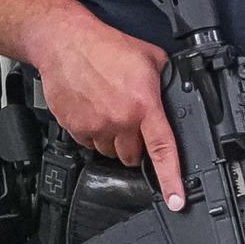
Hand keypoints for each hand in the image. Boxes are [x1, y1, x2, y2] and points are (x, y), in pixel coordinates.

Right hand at [25, 8, 185, 208]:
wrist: (66, 42)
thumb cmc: (105, 46)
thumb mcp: (150, 57)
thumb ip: (167, 80)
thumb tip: (178, 92)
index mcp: (144, 105)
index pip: (163, 150)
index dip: (171, 180)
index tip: (176, 200)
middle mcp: (120, 120)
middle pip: (134, 156)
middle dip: (136, 145)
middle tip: (131, 122)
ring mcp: (95, 126)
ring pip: (110, 152)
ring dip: (114, 140)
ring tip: (109, 111)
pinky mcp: (75, 128)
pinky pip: (89, 144)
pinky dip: (94, 133)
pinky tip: (94, 110)